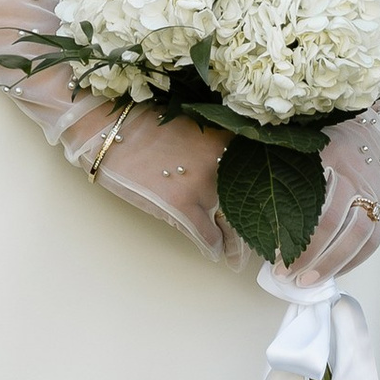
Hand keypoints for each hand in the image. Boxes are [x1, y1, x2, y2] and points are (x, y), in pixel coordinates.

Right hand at [85, 104, 251, 268]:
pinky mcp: (181, 206)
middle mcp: (222, 161)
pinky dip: (212, 248)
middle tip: (262, 239)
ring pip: (232, 223)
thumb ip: (216, 145)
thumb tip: (232, 169)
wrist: (107, 129)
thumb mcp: (191, 124)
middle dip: (258, 225)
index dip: (267, 192)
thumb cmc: (144, 123)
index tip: (272, 205)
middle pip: (252, 202)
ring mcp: (203, 185)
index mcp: (227, 137)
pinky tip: (215, 254)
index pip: (261, 171)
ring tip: (236, 256)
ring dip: (236, 244)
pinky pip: (206, 236)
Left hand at [280, 92, 379, 289]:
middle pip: (334, 220)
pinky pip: (372, 241)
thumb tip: (255, 211)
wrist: (369, 132)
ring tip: (310, 282)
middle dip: (310, 253)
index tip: (272, 253)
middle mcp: (355, 175)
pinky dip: (352, 261)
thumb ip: (282, 168)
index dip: (293, 230)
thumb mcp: (302, 146)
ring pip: (358, 234)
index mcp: (329, 156)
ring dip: (333, 263)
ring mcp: (374, 192)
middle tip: (287, 275)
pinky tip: (333, 273)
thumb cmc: (325, 142)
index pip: (311, 199)